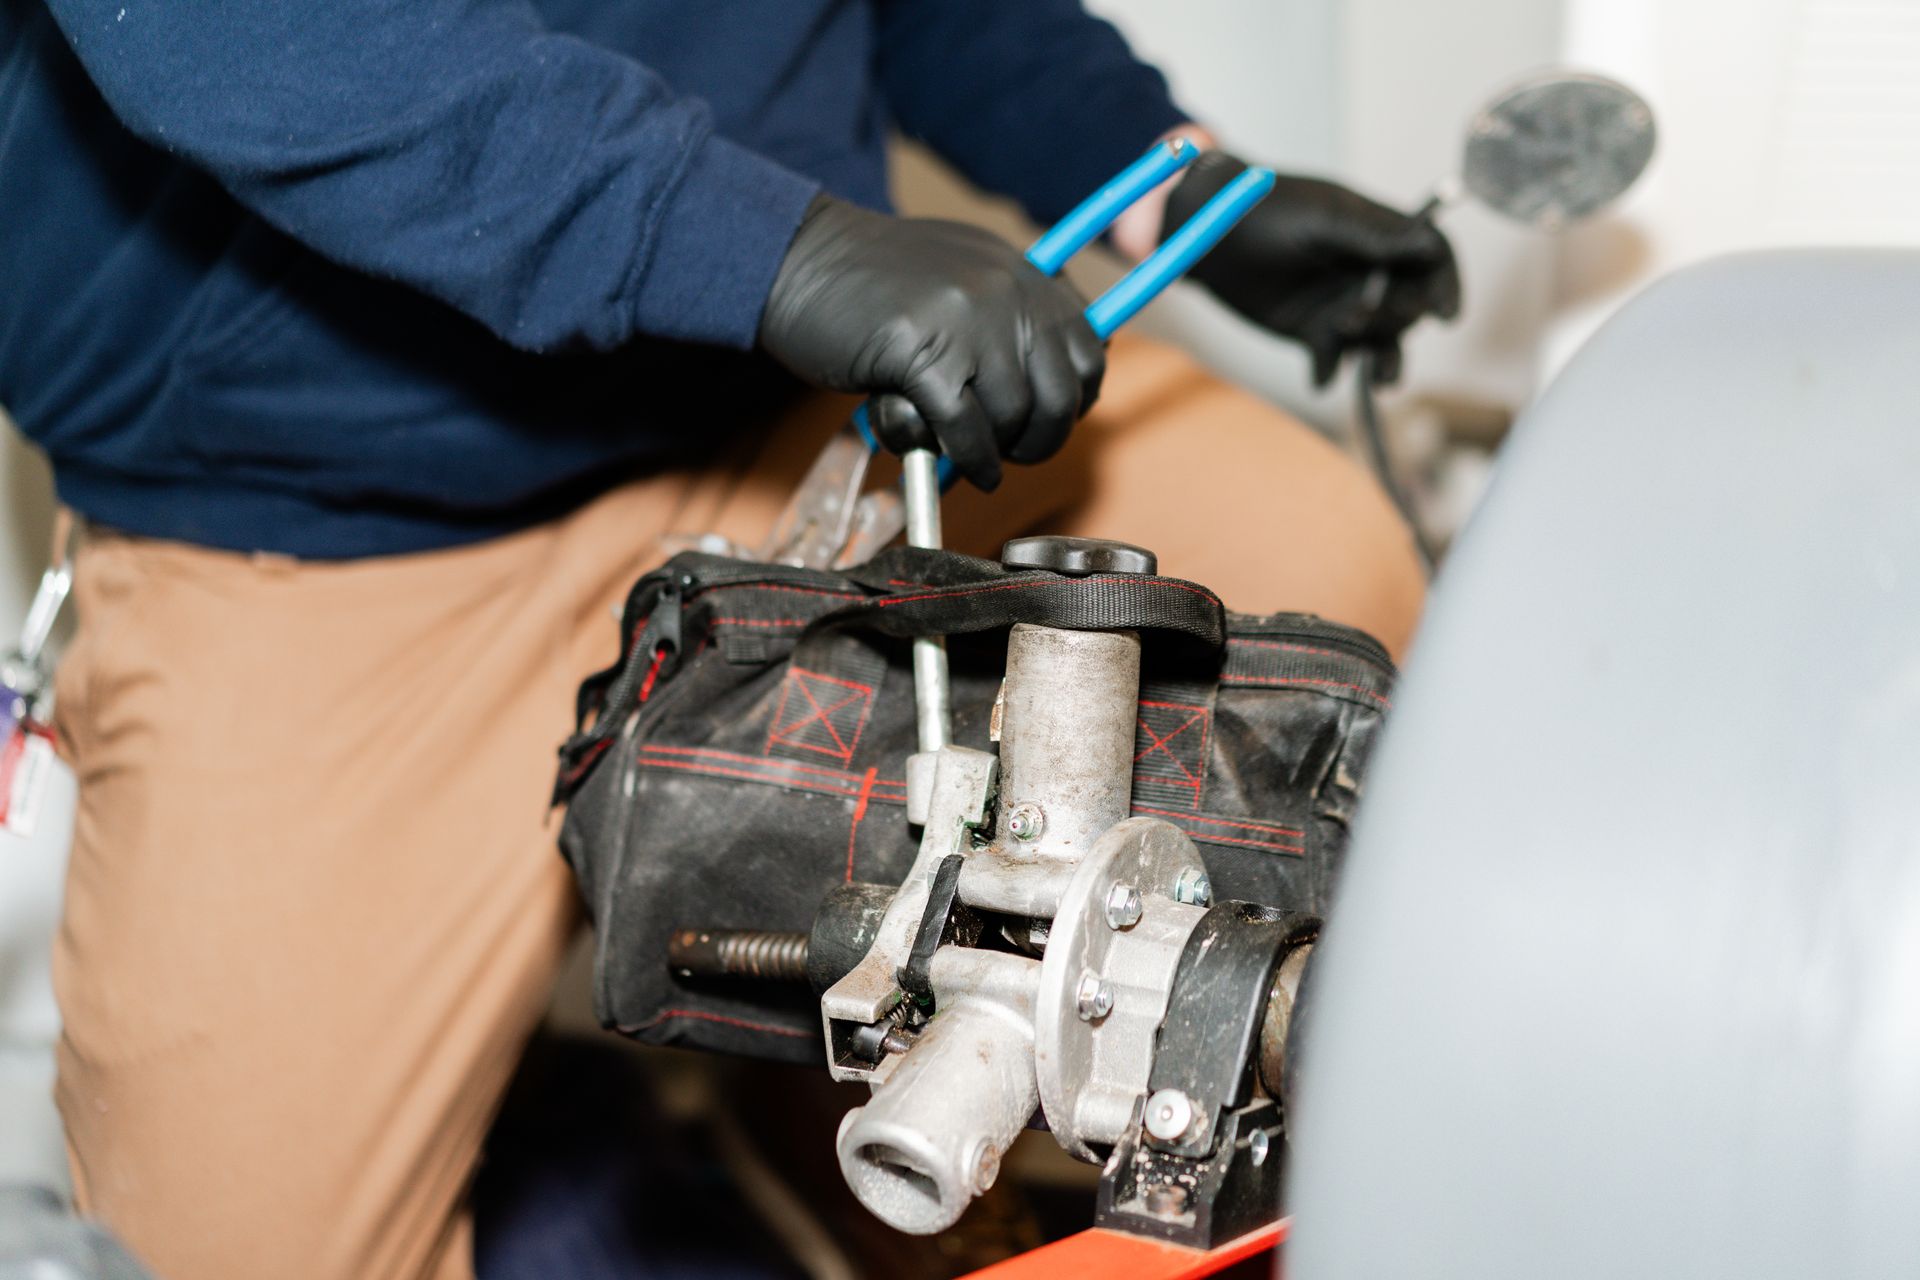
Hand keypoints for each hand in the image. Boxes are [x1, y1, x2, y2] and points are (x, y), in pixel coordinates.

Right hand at [758, 196, 1104, 490]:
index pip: (1089, 352)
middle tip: (1009, 454)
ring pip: (1010, 420)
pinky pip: (964, 432)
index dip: (1073, 401)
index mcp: (1022, 272)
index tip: (1044, 421)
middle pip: (1060, 398)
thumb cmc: (870, 283)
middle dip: (1038, 442)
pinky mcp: (925, 354)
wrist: (795, 259)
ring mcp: (969, 320)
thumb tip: (1043, 388)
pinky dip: (962, 459)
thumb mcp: (959, 276)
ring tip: (960, 452)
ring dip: (988, 452)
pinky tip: (941, 460)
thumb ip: (1005, 316)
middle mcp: (1007, 291)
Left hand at [1165, 151, 1459, 385]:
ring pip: (1380, 341)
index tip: (1444, 314)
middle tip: (1353, 318)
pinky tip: (1318, 376)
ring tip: (1374, 379)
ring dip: (1381, 360)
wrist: (1207, 236)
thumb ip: (1373, 235)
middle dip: (1394, 319)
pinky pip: (1333, 361)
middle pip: (1411, 306)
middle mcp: (1368, 272)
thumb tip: (1429, 246)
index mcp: (1378, 235)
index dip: (1446, 284)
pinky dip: (1330, 371)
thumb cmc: (1263, 209)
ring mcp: (1342, 304)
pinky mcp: (1311, 331)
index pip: (1432, 257)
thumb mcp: (1321, 217)